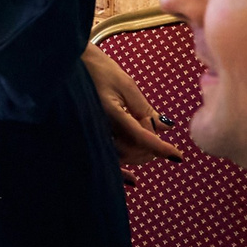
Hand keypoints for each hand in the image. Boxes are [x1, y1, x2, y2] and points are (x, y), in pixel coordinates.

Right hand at [84, 44, 182, 172]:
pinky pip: (106, 158)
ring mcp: (92, 132)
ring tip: (148, 144)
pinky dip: (120, 170)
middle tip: (157, 132)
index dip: (160, 148)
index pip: (140, 137)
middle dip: (150, 146)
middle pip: (132, 150)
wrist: (69, 65)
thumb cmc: (98, 69)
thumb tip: (165, 127)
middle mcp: (98, 126)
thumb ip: (144, 108)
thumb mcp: (126, 84)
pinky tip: (133, 181)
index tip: (178, 157)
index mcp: (110, 112)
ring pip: (121, 157)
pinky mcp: (88, 135)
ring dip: (139, 155)